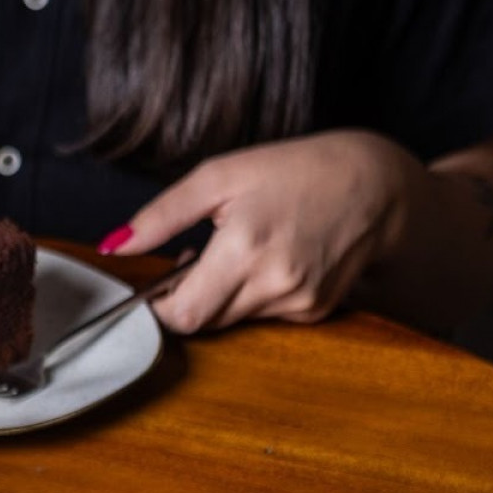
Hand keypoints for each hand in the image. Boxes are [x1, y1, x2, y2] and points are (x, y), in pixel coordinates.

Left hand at [103, 130, 422, 333]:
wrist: (377, 184)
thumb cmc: (296, 171)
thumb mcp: (220, 176)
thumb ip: (161, 215)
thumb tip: (115, 247)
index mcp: (244, 248)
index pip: (181, 314)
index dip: (159, 305)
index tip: (158, 281)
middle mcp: (274, 283)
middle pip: (203, 322)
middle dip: (188, 297)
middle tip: (195, 257)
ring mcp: (299, 302)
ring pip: (232, 320)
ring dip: (221, 295)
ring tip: (239, 249)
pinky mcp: (316, 311)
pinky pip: (264, 316)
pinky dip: (254, 295)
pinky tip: (272, 259)